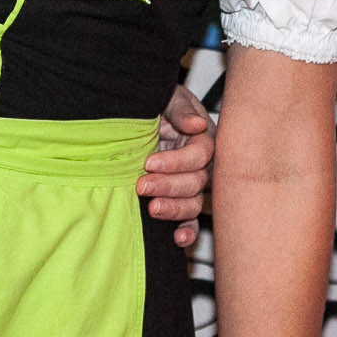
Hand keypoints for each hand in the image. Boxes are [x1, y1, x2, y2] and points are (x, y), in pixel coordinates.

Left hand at [140, 83, 214, 246]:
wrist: (133, 120)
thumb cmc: (155, 105)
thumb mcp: (167, 98)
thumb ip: (180, 110)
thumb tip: (197, 124)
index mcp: (202, 138)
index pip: (201, 154)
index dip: (177, 161)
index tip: (148, 162)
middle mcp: (201, 164)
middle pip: (197, 182)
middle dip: (169, 186)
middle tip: (142, 186)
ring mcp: (191, 184)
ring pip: (193, 203)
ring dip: (174, 209)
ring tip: (152, 209)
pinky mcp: (179, 201)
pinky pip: (190, 221)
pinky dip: (187, 231)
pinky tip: (177, 238)